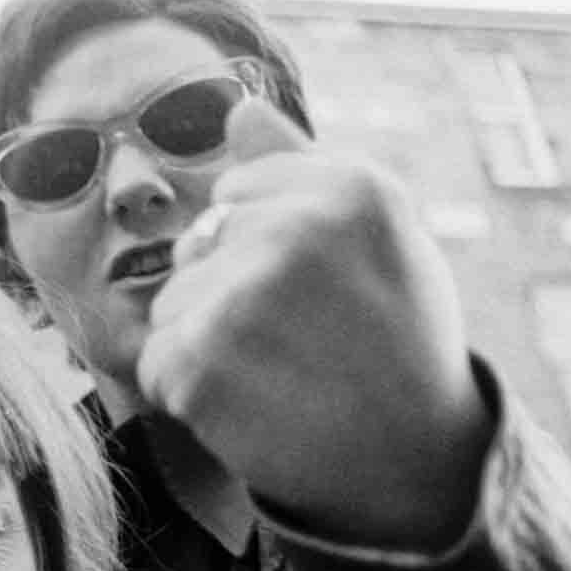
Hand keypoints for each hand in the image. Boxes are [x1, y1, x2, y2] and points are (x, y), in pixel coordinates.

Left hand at [137, 97, 491, 548]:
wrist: (414, 467)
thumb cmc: (395, 342)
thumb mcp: (376, 238)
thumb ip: (299, 165)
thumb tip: (233, 103)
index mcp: (348, 183)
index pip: (237, 191)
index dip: (267, 251)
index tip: (326, 293)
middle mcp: (294, 228)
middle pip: (197, 247)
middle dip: (230, 295)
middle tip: (306, 344)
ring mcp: (242, 295)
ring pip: (169, 304)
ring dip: (206, 347)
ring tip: (282, 378)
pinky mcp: (197, 361)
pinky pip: (156, 363)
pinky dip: (189, 395)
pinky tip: (253, 412)